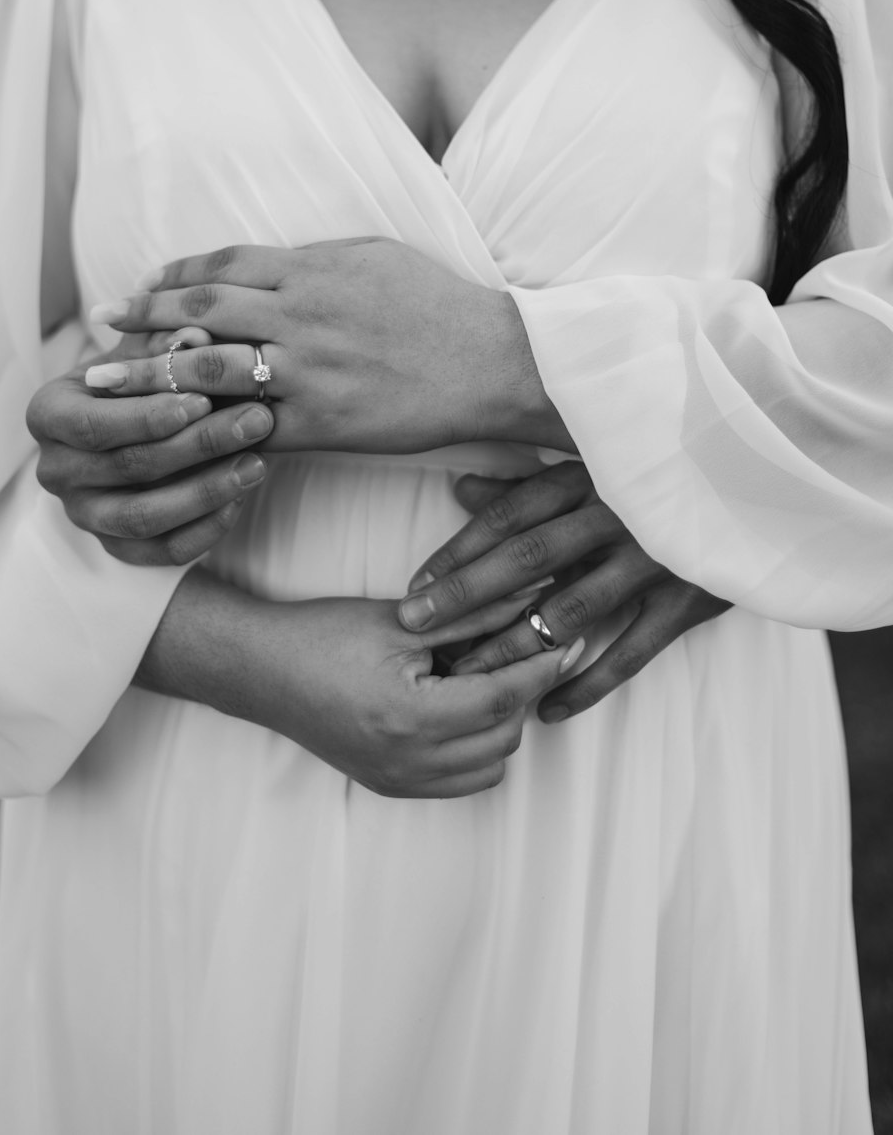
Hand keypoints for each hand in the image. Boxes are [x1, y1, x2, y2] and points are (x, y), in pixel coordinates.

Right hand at [28, 329, 273, 566]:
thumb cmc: (141, 375)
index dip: (148, 417)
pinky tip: (242, 496)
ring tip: (258, 462)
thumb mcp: (147, 351)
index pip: (93, 424)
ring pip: (144, 517)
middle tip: (256, 420)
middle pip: (128, 466)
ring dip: (207, 491)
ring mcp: (83, 514)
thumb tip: (197, 336)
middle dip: (198, 444)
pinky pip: (164, 551)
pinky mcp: (117, 547)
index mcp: (48, 414)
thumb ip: (167, 342)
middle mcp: (55, 470)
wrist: (136, 420)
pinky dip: (206, 528)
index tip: (203, 400)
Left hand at [84, 239, 572, 453]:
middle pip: (200, 312)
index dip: (171, 277)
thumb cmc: (439, 305)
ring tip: (109, 387)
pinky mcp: (323, 423)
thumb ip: (315, 258)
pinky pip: (249, 427)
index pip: (222, 266)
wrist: (494, 361)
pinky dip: (206, 430)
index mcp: (313, 270)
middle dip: (141, 322)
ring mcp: (310, 372)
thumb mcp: (376, 255)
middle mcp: (302, 316)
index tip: (139, 289)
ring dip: (150, 376)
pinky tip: (174, 435)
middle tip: (99, 333)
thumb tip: (266, 262)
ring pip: (210, 369)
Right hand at [246, 594, 577, 797]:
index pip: (501, 699)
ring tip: (486, 680)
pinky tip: (461, 709)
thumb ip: (472, 616)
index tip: (562, 642)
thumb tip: (530, 600)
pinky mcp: (390, 785)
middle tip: (523, 653)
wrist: (261, 670)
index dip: (538, 668)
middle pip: (503, 737)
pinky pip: (459, 782)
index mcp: (410, 717)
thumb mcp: (402, 620)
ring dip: (500, 726)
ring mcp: (398, 780)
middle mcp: (407, 761)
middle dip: (521, 694)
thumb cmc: (321, 636)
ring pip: (489, 767)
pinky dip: (475, 750)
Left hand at [396, 462, 729, 722]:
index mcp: (592, 475)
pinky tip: (548, 711)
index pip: (511, 514)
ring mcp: (653, 560)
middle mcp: (617, 515)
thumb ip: (530, 481)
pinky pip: (630, 653)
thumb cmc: (662, 475)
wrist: (762, 488)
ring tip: (466, 676)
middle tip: (415, 626)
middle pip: (527, 558)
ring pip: (570, 610)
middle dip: (466, 595)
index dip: (460, 549)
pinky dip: (588, 684)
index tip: (415, 584)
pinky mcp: (687, 600)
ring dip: (514, 645)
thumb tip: (460, 487)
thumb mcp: (599, 466)